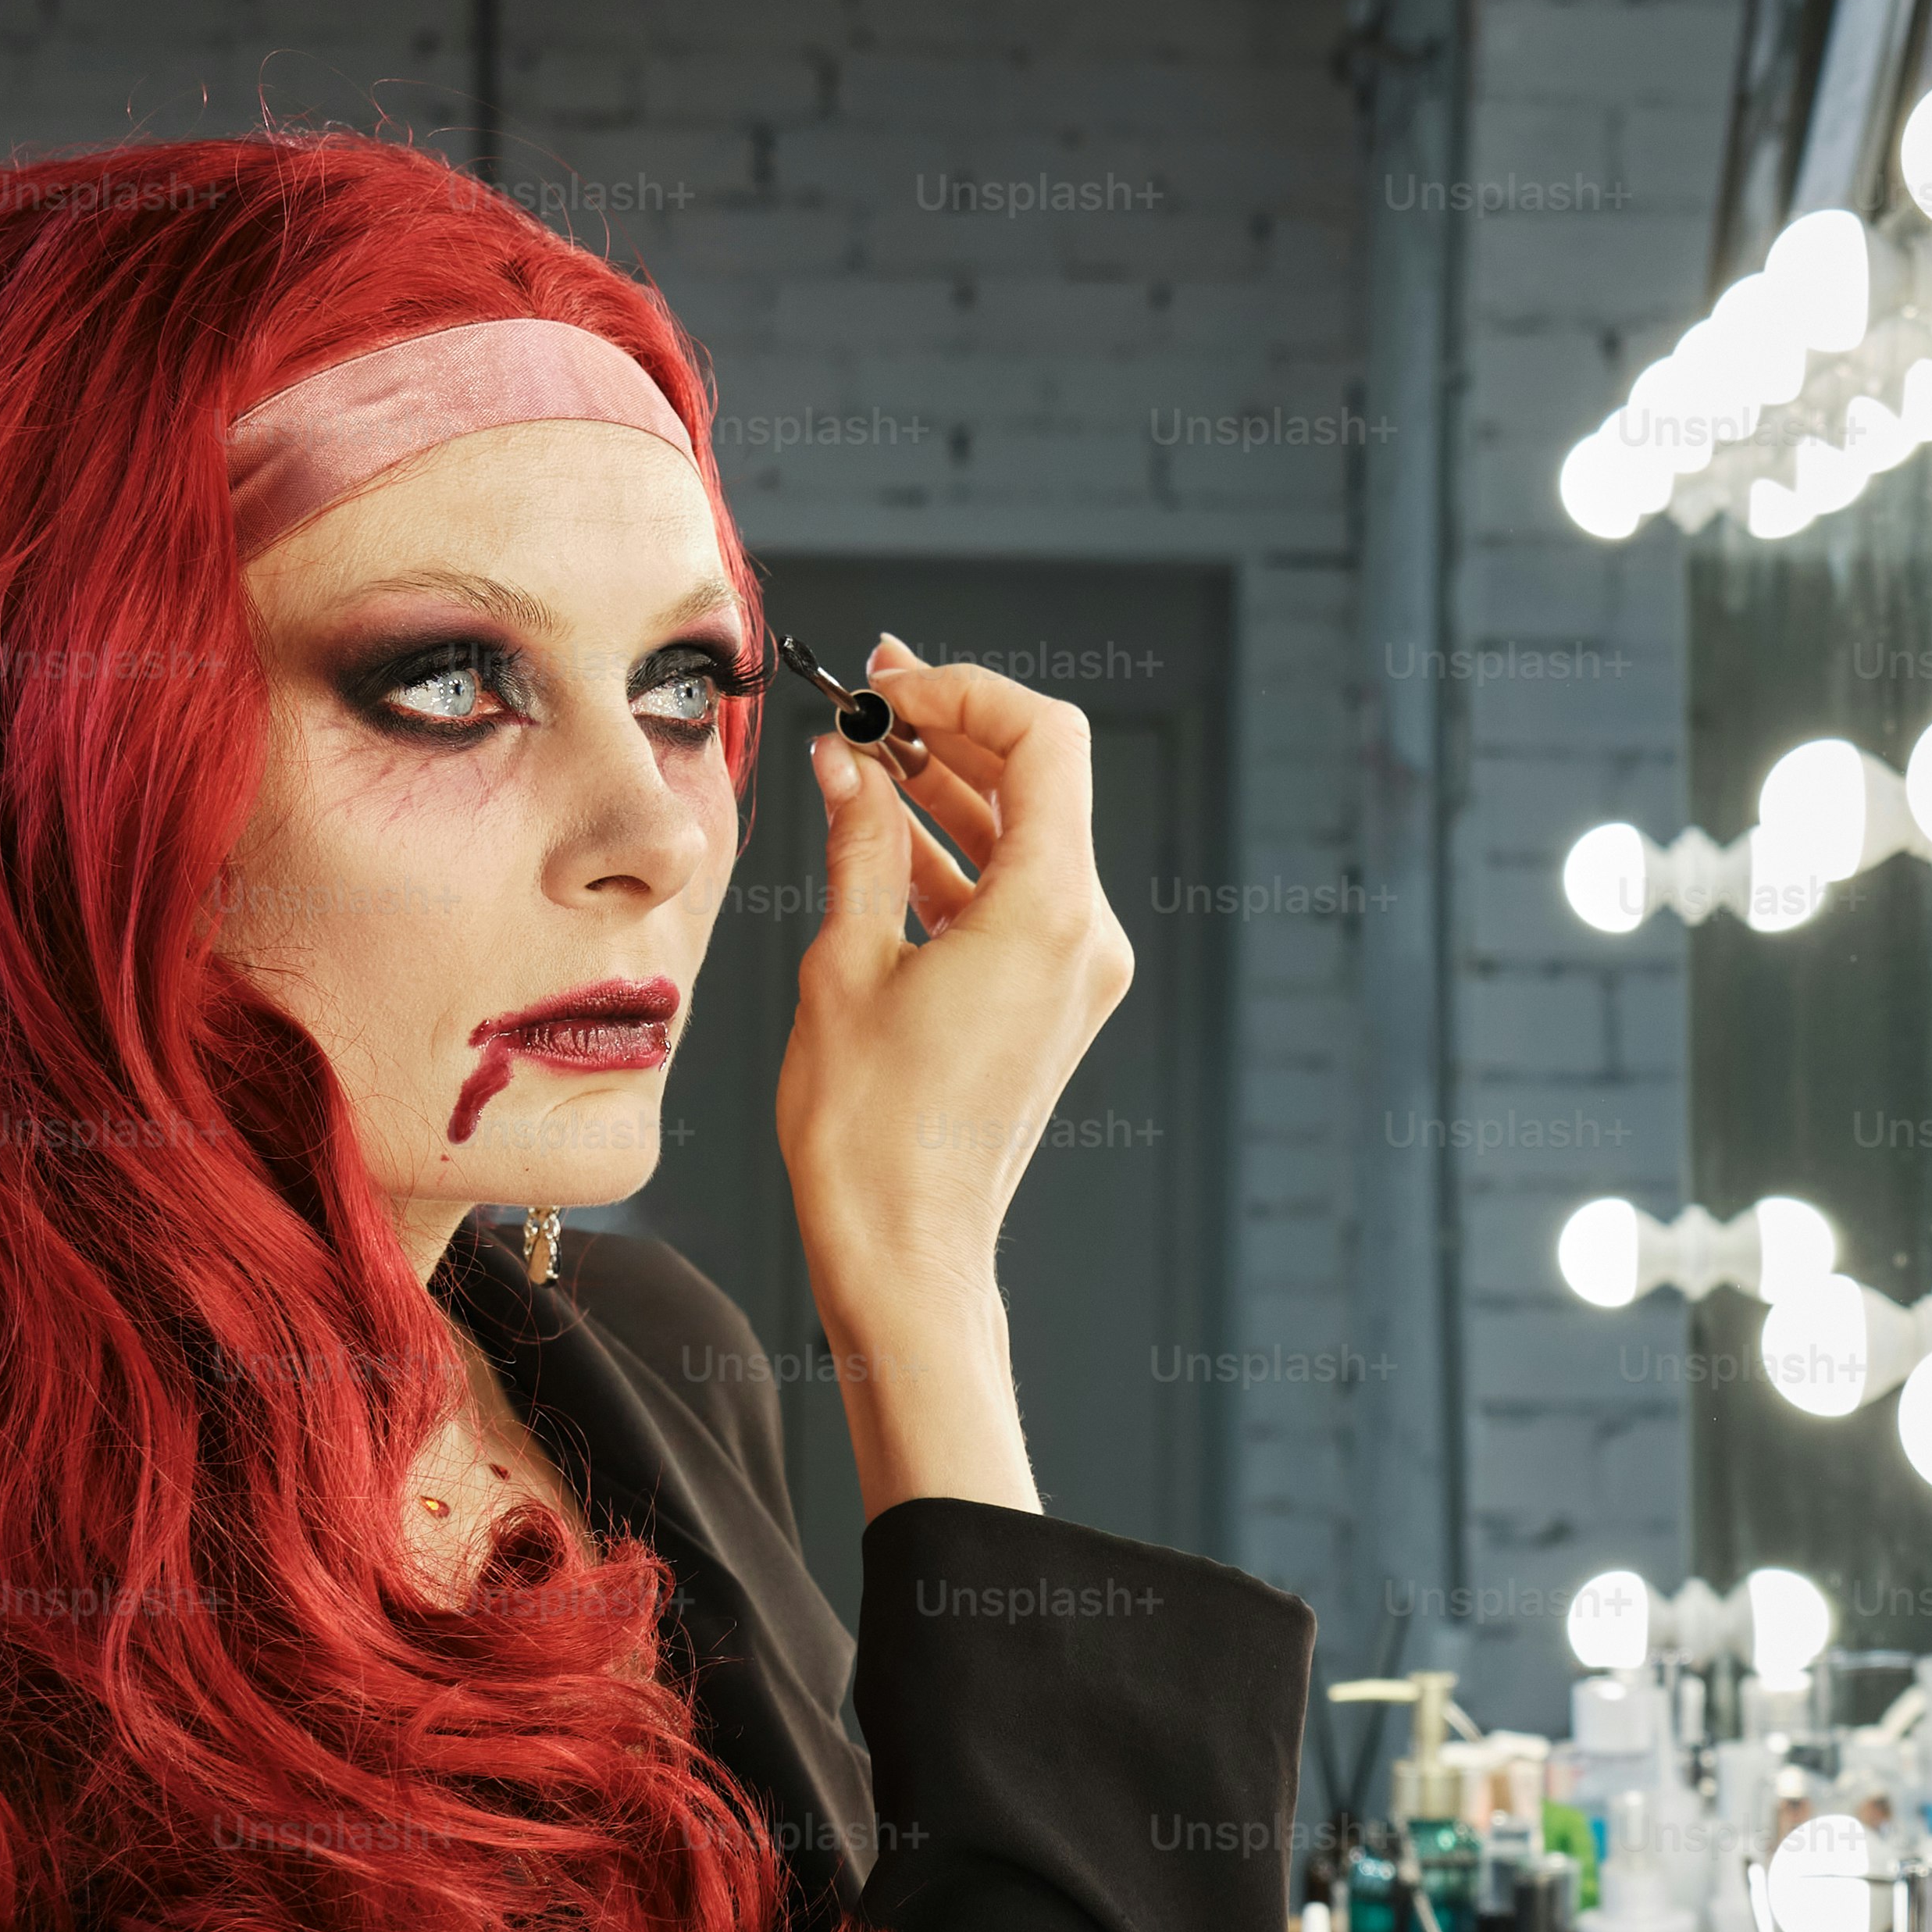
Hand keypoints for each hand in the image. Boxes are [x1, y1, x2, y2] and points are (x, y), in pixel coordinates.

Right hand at [772, 636, 1131, 1514]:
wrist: (906, 1248)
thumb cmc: (869, 1128)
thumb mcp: (845, 960)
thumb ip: (859, 840)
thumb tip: (849, 759)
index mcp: (1050, 914)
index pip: (1044, 742)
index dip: (966, 693)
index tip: (890, 683)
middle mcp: (1085, 935)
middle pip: (1040, 781)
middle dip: (952, 730)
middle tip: (868, 696)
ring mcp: (1077, 970)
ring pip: (1024, 836)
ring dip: (946, 789)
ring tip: (859, 753)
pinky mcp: (1053, 999)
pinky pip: (1013, 896)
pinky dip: (954, 855)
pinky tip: (880, 829)